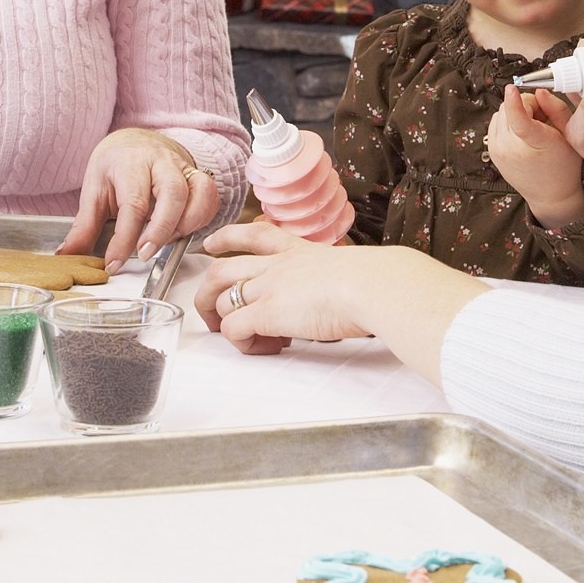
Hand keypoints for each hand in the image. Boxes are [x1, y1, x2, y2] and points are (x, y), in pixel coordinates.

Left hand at [56, 127, 220, 270]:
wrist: (136, 141)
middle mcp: (161, 162)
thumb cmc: (116, 166)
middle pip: (172, 194)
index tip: (114, 263)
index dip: (124, 239)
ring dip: (186, 224)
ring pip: (198, 193)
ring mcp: (183, 168)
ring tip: (165, 243)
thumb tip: (66, 256)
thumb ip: (84, 226)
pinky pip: (210, 197)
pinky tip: (182, 232)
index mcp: (130, 163)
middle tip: (144, 254)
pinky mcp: (198, 176)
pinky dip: (201, 218)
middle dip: (161, 229)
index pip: (132, 203)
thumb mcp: (94, 191)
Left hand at [193, 223, 485, 372]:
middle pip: (221, 267)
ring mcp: (268, 286)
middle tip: (209, 308)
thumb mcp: (353, 270)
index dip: (227, 238)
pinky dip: (239, 341)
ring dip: (214, 315)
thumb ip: (339, 281)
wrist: (376, 286)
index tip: (213, 244)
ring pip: (218, 294)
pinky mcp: (266, 312)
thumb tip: (347, 299)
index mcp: (299, 250)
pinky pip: (234, 327)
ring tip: (224, 332)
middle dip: (206, 289)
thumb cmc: (377, 283)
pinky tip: (261, 347)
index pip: (255, 234)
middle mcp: (277, 264)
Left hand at [487, 86, 583, 226]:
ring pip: (500, 112)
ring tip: (533, 127)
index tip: (512, 88)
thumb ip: (556, 109)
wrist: (550, 195)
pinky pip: (495, 123)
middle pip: (509, 107)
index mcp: (535, 144)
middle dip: (526, 105)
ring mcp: (498, 150)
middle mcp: (511, 148)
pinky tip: (522, 133)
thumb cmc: (564, 165)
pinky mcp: (491, 151)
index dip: (515, 100)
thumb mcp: (570, 135)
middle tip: (541, 117)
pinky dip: (507, 121)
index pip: (519, 119)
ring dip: (516, 112)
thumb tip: (539, 91)